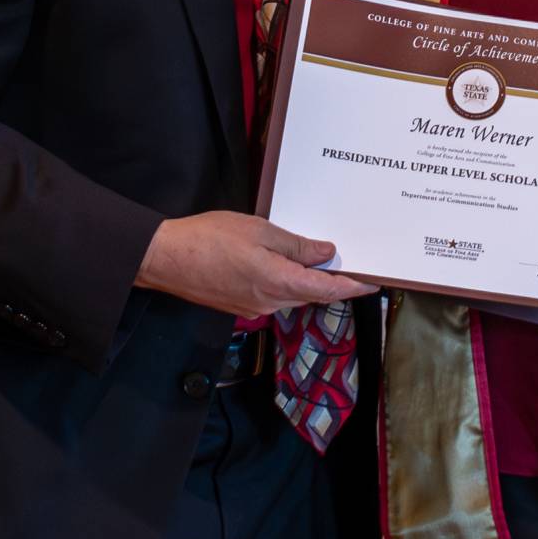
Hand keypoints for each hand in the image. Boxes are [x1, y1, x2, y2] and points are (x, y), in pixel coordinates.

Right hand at [134, 211, 376, 319]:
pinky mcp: (239, 306)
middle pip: (311, 294)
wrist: (165, 259)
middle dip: (330, 282)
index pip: (327, 290)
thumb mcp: (259, 231)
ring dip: (305, 282)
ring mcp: (253, 308)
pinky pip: (272, 296)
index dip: (352, 287)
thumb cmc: (208, 239)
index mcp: (279, 282)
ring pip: (291, 296)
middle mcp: (270, 302)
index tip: (371, 284)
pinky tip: (279, 265)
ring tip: (312, 259)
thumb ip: (295, 245)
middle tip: (345, 262)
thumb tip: (324, 253)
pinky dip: (283, 283)